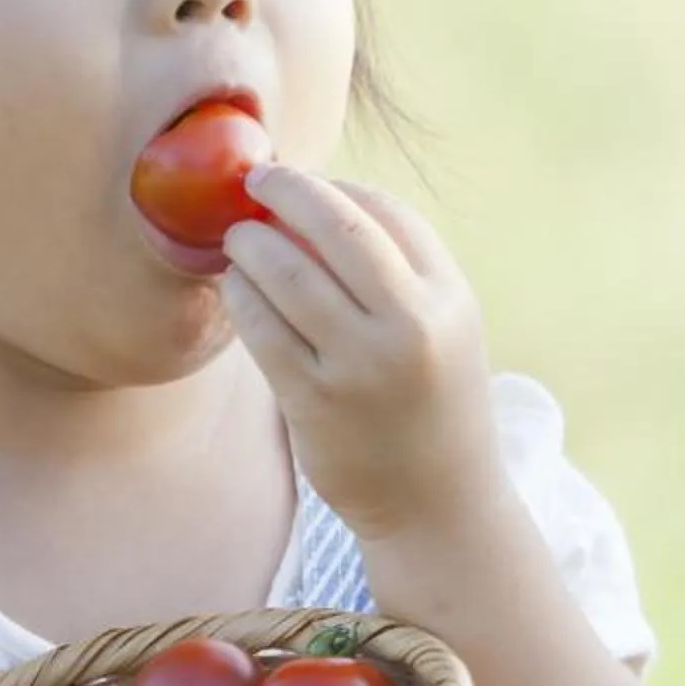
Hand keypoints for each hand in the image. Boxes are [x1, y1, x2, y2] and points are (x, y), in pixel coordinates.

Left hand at [217, 167, 510, 544]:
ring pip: (289, 273)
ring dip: (252, 242)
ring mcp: (361, 365)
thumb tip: (324, 205)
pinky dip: (241, 295)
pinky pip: (262, 328)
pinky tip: (235, 286)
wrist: (439, 504)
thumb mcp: (446, 330)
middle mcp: (411, 326)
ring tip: (238, 238)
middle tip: (258, 181)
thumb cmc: (432, 406)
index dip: (341, 187)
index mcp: (449, 300)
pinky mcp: (315, 401)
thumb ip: (403, 273)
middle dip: (288, 191)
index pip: (390, 214)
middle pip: (338, 228)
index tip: (308, 184)